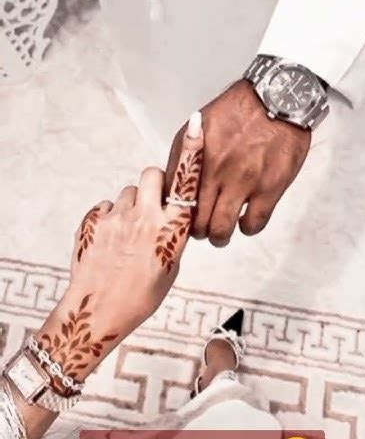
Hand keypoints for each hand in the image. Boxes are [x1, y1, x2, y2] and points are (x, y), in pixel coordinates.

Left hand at [37, 114, 203, 383]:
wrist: (99, 312)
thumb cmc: (140, 297)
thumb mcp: (170, 268)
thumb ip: (172, 237)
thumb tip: (169, 221)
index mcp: (170, 229)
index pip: (185, 182)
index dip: (192, 152)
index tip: (197, 126)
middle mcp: (145, 216)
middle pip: (151, 174)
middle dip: (154, 184)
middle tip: (153, 204)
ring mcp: (116, 217)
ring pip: (127, 192)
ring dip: (132, 204)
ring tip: (129, 234)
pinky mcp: (93, 221)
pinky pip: (106, 207)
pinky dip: (112, 218)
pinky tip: (112, 241)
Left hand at [166, 79, 310, 246]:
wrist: (276, 98)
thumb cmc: (237, 111)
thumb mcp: (199, 126)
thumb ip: (185, 156)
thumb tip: (174, 184)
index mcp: (194, 157)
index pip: (174, 200)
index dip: (176, 213)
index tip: (182, 214)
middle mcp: (214, 172)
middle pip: (195, 221)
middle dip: (196, 231)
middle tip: (202, 229)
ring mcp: (242, 182)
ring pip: (221, 229)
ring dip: (219, 236)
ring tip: (221, 233)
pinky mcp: (269, 188)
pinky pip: (253, 224)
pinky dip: (247, 228)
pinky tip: (246, 221)